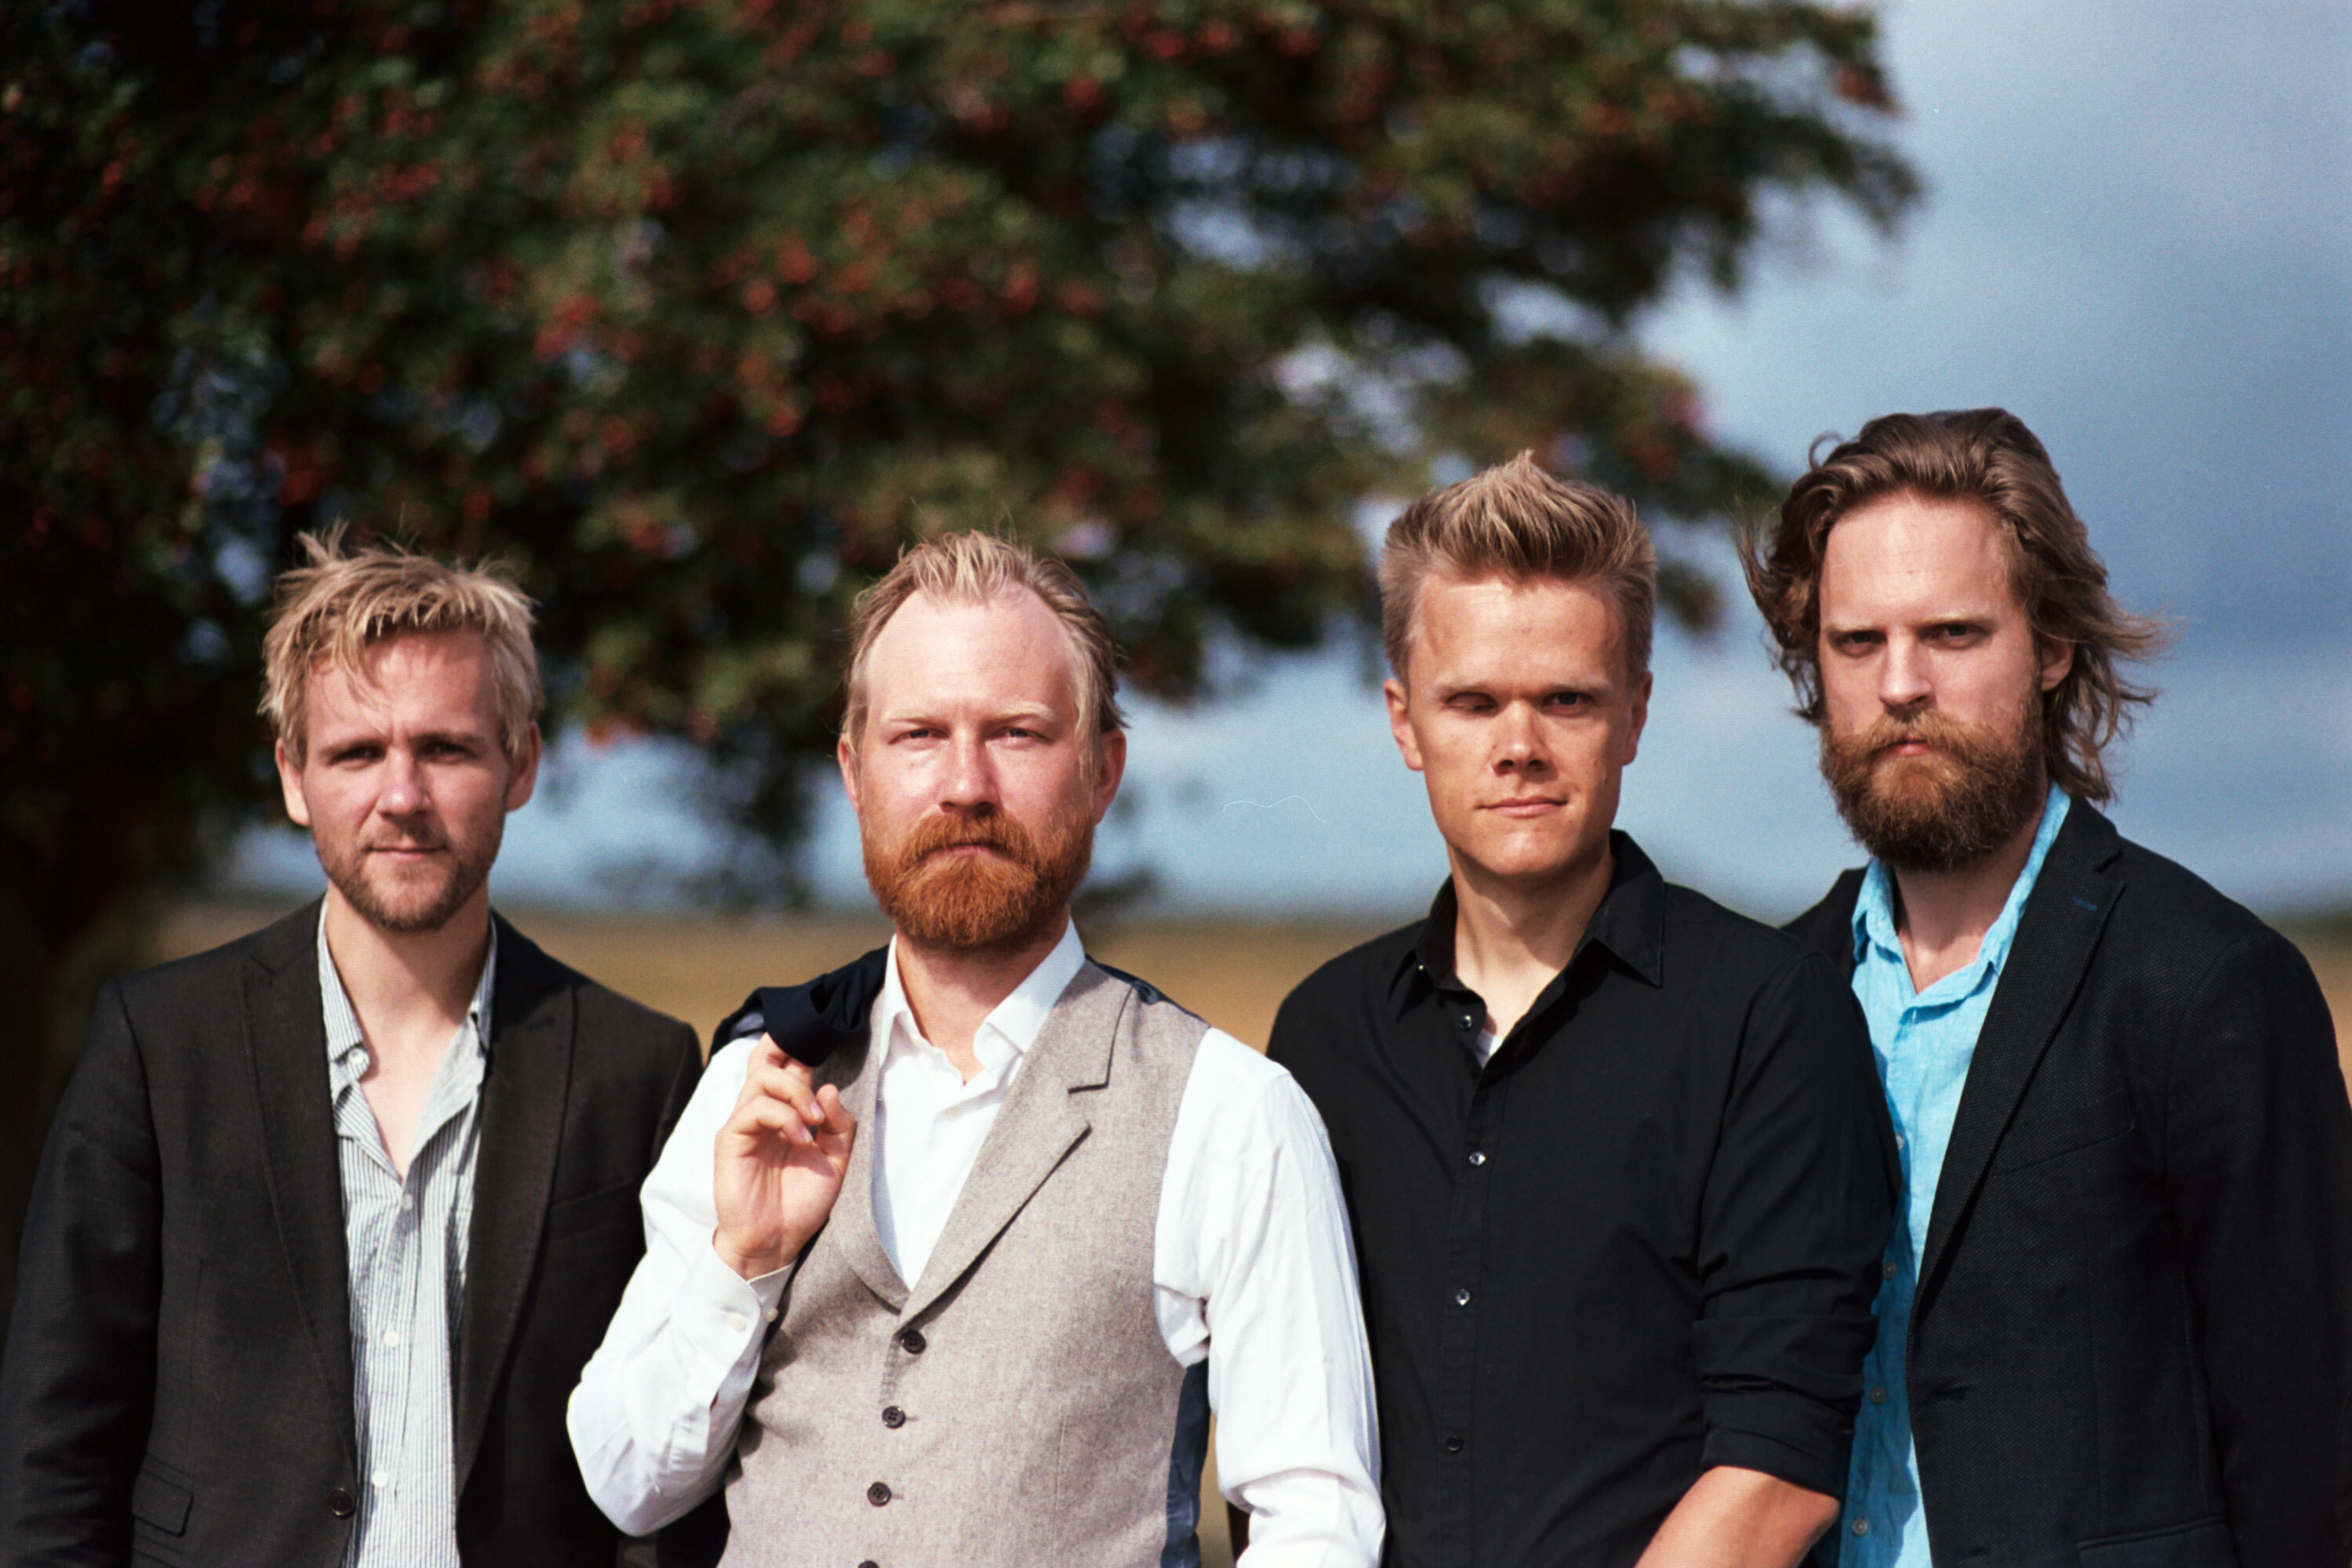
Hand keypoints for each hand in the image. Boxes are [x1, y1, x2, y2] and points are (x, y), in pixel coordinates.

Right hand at [711, 1036, 855, 1279]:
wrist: (777, 1241)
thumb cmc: (802, 1201)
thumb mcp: (837, 1160)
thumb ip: (838, 1124)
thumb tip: (829, 1087)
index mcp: (787, 1112)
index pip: (788, 1065)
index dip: (801, 1046)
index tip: (823, 1035)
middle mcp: (763, 1111)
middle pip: (765, 1058)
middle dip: (787, 1046)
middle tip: (810, 1059)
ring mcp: (745, 1123)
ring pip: (763, 1076)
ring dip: (796, 1091)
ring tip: (815, 1119)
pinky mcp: (731, 1138)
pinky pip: (755, 1109)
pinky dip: (785, 1117)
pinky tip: (802, 1140)